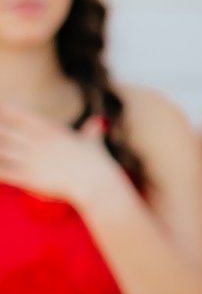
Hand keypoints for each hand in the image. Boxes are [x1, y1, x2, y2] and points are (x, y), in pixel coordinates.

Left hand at [0, 104, 119, 213]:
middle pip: (5, 131)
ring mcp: (31, 160)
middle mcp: (37, 142)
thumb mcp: (93, 142)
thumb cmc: (97, 163)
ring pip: (1, 150)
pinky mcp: (29, 178)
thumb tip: (99, 122)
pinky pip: (5, 172)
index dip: (5, 109)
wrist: (96, 183)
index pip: (20, 115)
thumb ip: (91, 131)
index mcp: (49, 130)